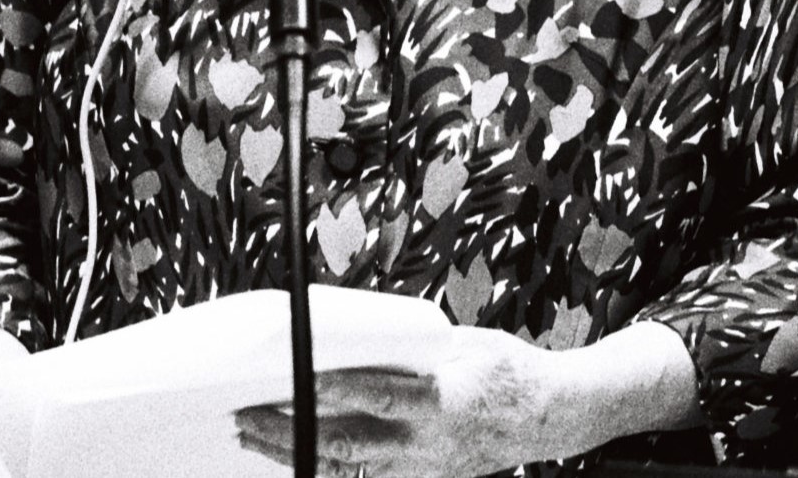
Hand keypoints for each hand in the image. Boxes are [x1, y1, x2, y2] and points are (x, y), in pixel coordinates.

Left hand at [234, 325, 592, 477]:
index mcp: (441, 399)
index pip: (373, 396)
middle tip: (244, 416)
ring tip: (252, 439)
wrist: (553, 415)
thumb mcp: (465, 342)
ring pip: (347, 471)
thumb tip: (356, 333)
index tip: (285, 379)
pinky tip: (294, 458)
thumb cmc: (508, 369)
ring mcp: (424, 469)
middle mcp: (428, 443)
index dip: (326, 390)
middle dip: (289, 432)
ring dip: (295, 456)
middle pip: (345, 444)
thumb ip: (411, 345)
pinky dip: (325, 468)